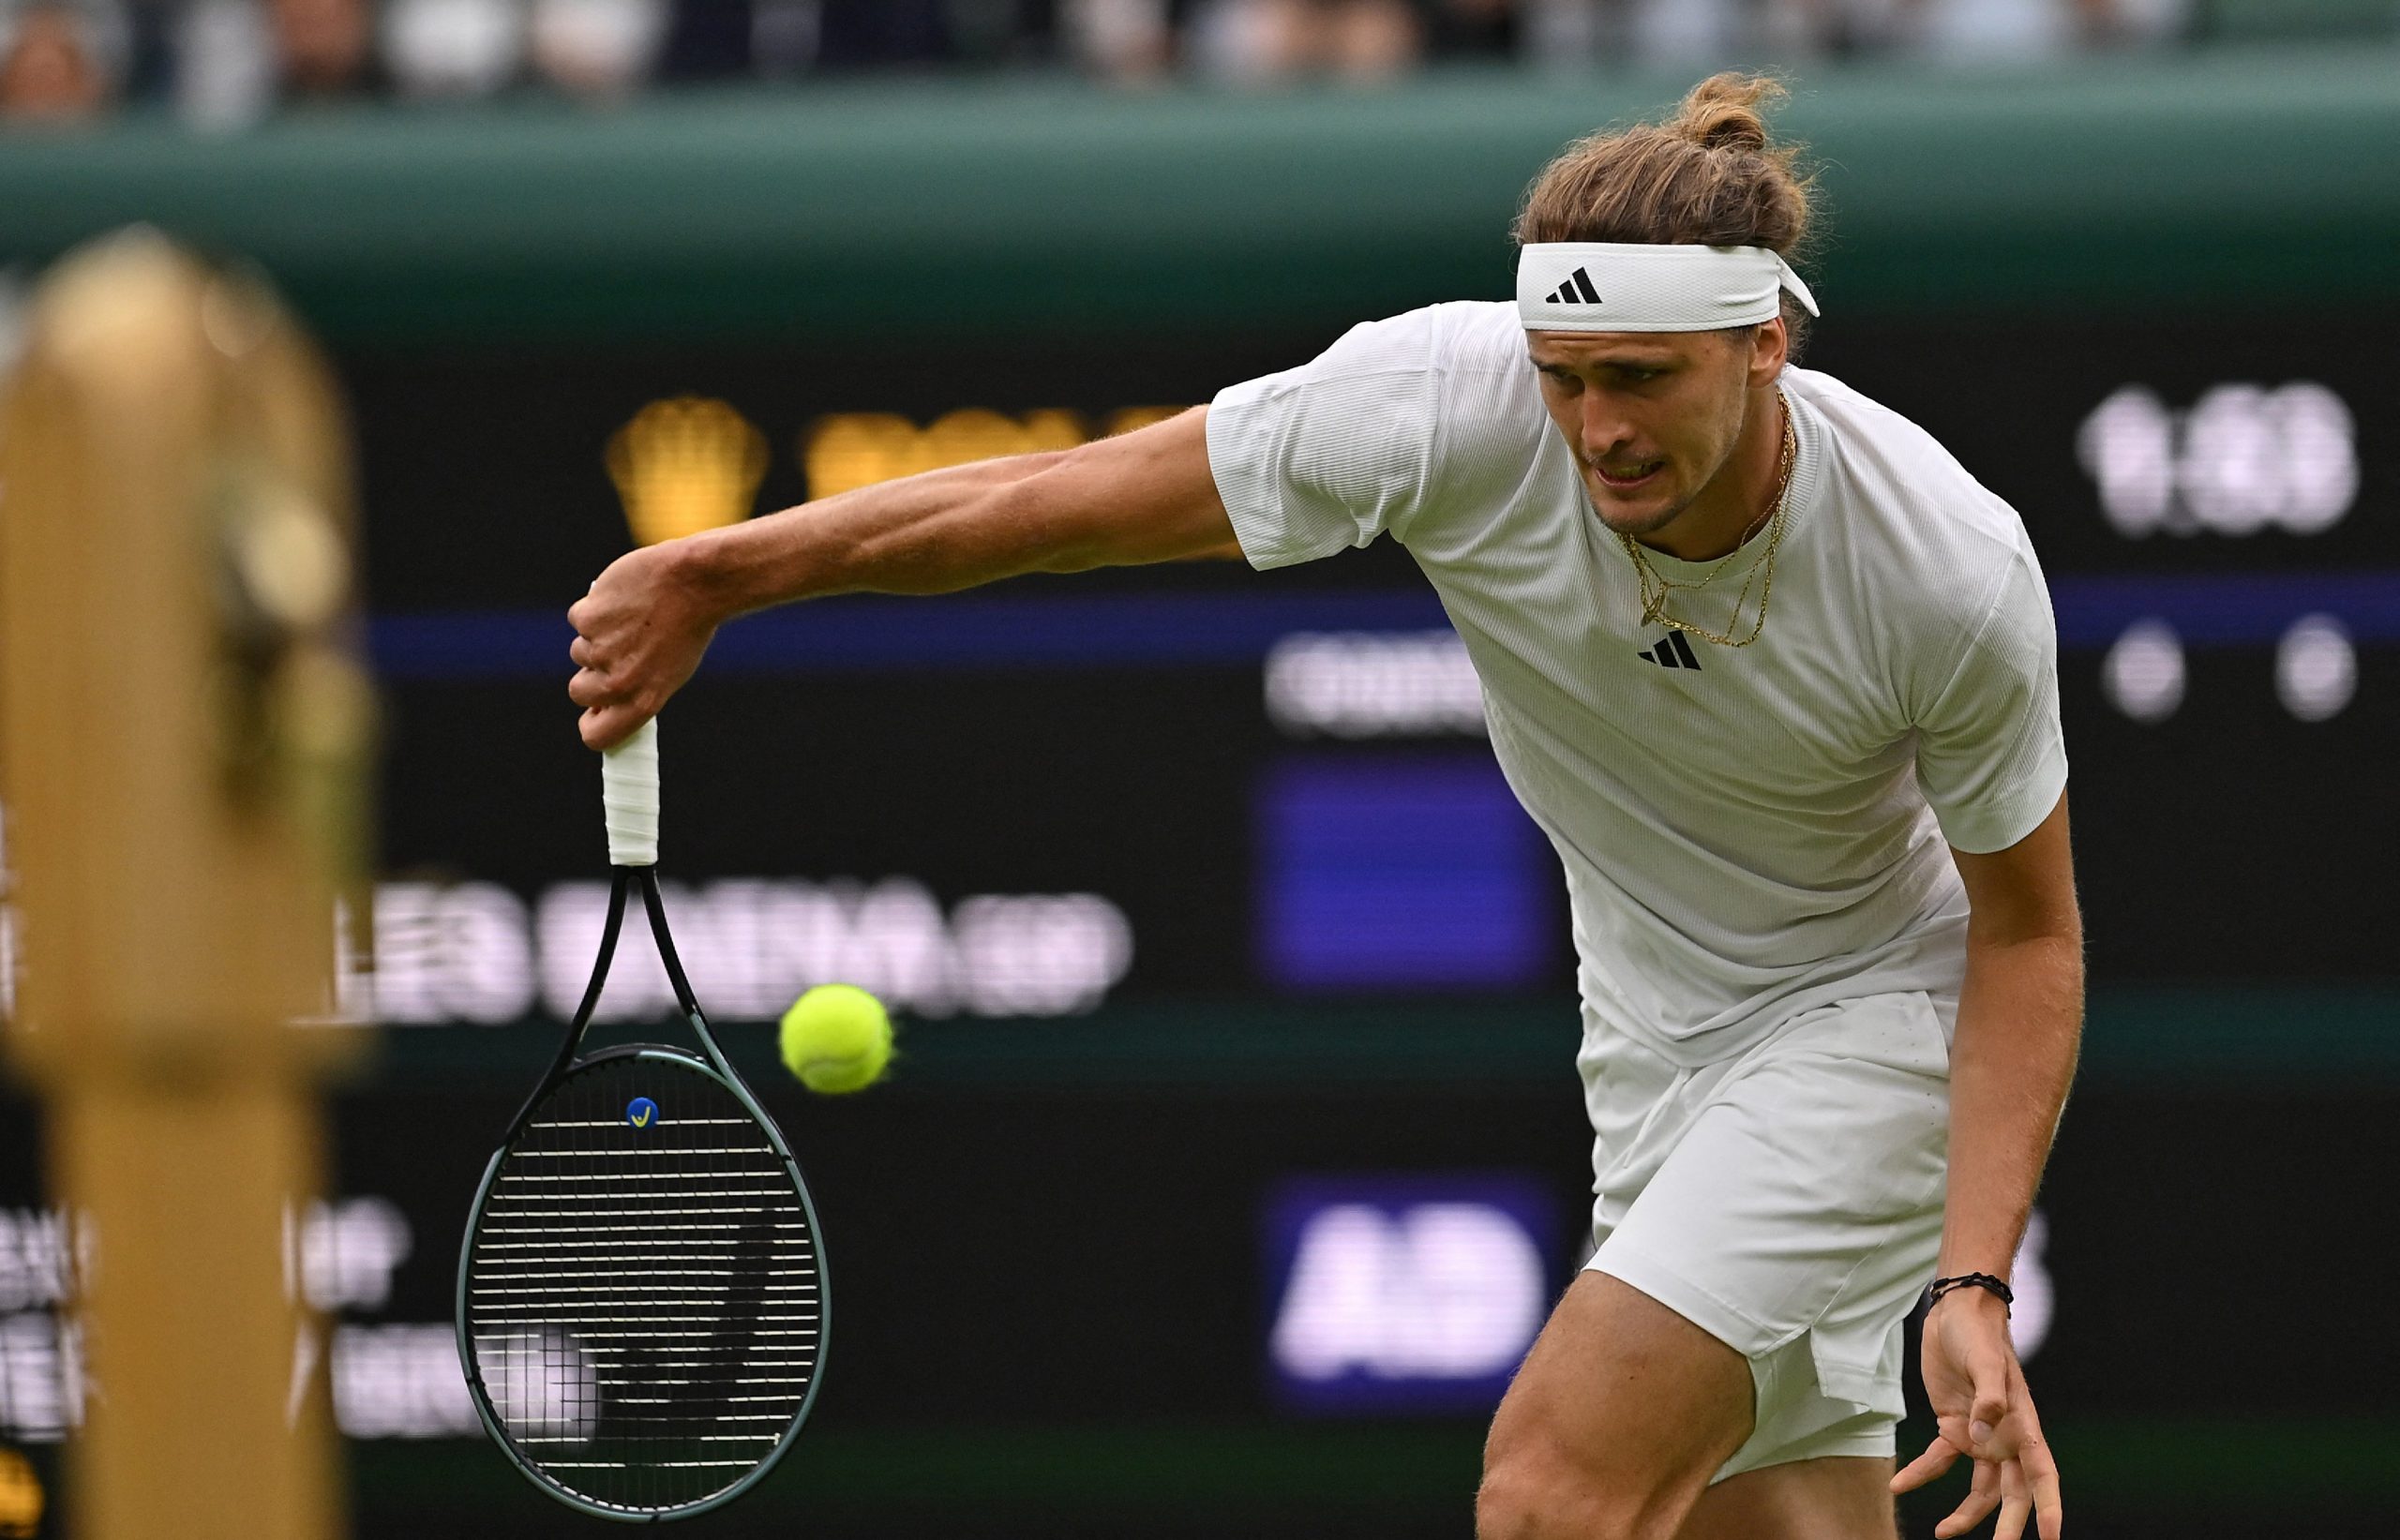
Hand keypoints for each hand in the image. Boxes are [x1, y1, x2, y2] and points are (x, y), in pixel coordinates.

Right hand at [567, 541, 719, 749]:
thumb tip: (604, 703)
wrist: (697, 582)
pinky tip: (622, 599)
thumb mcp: (672, 672)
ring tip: (630, 620)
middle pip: (579, 692)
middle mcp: (618, 682)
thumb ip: (638, 690)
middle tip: (613, 654)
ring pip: (579, 652)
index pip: (597, 736)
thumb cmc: (690, 626)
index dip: (592, 724)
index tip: (594, 713)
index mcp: (643, 701)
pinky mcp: (587, 618)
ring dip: (595, 639)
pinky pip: (579, 619)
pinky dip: (594, 609)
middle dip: (590, 676)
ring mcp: (599, 650)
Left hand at [1893, 1288, 2060, 1539]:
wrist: (1955, 1314)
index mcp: (2023, 1426)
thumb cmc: (1979, 1336)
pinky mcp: (1951, 1428)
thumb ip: (1988, 1399)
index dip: (2048, 1506)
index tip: (2051, 1537)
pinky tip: (1899, 1485)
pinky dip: (1921, 1474)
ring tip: (1942, 1533)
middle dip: (2008, 1526)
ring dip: (1965, 1514)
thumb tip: (1982, 1437)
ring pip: (1979, 1489)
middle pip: (2012, 1493)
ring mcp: (1979, 1436)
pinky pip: (1938, 1461)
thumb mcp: (1985, 1362)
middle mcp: (2005, 1439)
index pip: (2042, 1475)